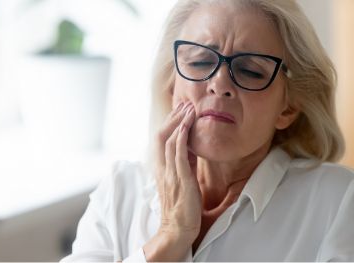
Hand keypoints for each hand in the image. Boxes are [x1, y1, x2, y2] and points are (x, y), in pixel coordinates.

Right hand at [144, 102, 201, 260]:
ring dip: (179, 122)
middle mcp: (163, 168)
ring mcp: (170, 172)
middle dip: (173, 118)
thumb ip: (185, 162)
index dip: (170, 123)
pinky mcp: (180, 178)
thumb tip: (192, 146)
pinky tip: (187, 126)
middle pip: (162, 135)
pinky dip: (182, 137)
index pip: (162, 140)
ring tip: (188, 109)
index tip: (180, 110)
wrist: (178, 228)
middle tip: (184, 104)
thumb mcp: (183, 179)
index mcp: (162, 168)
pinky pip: (178, 153)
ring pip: (169, 141)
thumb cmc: (182, 206)